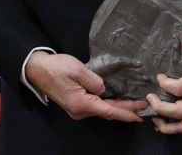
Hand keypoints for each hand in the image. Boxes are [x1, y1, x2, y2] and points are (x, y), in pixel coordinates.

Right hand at [23, 51, 145, 122]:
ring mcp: (78, 109)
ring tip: (135, 104)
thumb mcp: (78, 69)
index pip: (109, 110)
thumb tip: (104, 89)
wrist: (37, 69)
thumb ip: (94, 81)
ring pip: (103, 109)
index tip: (139, 114)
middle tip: (144, 106)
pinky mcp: (77, 104)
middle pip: (108, 111)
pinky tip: (119, 101)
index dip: (126, 112)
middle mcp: (80, 111)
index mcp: (81, 103)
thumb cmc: (57, 67)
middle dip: (126, 110)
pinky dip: (109, 104)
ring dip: (119, 107)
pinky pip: (97, 106)